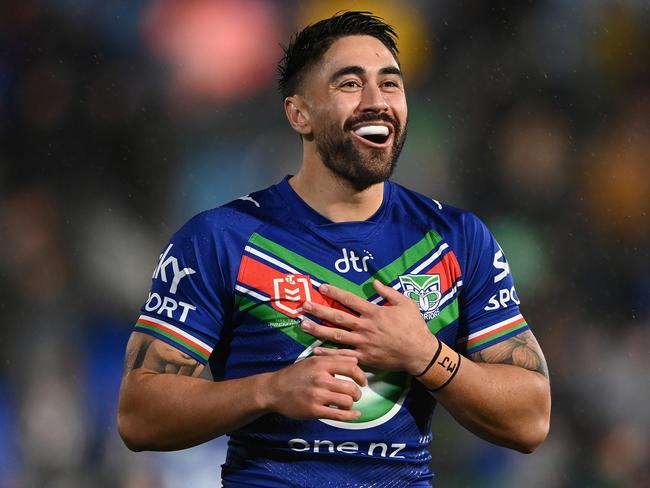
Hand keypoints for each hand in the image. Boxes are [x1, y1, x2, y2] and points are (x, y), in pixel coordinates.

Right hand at [263, 355, 367, 421]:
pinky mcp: (314, 411)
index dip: (361, 375)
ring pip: (347, 401)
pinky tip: (355, 414)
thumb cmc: (295, 374)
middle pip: (351, 387)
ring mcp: (317, 396)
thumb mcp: (313, 361)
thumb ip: (334, 359)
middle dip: (357, 393)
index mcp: (321, 364)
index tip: (362, 381)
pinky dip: (350, 416)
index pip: (350, 367)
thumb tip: (355, 359)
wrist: (273, 390)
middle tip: (355, 395)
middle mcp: (320, 379)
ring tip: (347, 403)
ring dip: (351, 404)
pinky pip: (339, 415)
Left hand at [300, 280, 437, 375]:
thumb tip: (374, 283)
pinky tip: (314, 350)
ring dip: (318, 330)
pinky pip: (343, 355)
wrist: (419, 353)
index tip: (321, 287)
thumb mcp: (406, 303)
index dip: (335, 293)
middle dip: (319, 310)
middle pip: (337, 317)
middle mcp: (365, 327)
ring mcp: (363, 343)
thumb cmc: (414, 327)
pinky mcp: (364, 358)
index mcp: (374, 312)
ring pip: (336, 335)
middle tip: (303, 305)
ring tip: (303, 325)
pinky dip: (328, 353)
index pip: (350, 300)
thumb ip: (389, 292)